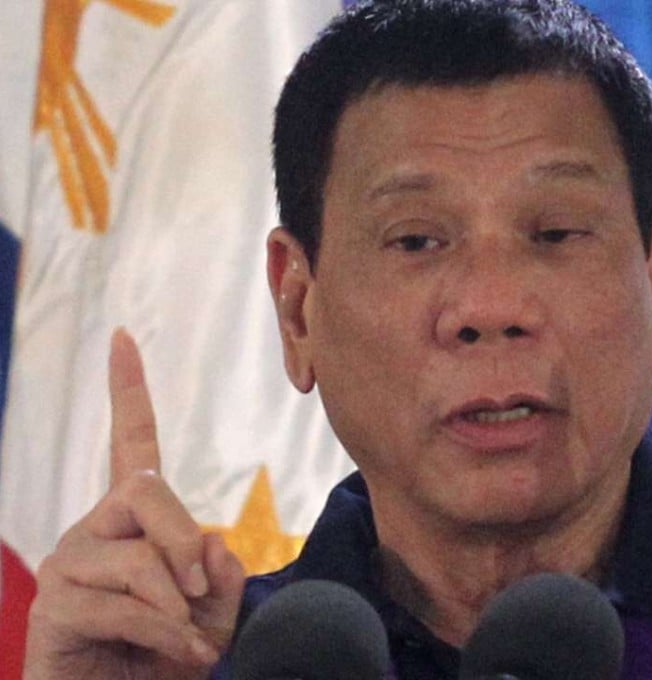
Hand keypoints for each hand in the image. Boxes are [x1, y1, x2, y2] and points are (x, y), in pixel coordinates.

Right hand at [24, 329, 245, 679]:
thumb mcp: (214, 615)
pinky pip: (128, 604)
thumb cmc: (166, 662)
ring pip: (141, 558)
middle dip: (187, 542)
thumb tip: (212, 545)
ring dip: (182, 608)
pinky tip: (181, 655)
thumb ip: (221, 575)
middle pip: (149, 492)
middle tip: (203, 594)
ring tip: (190, 642)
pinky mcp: (55, 605)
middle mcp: (93, 529)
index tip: (122, 337)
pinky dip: (169, 634)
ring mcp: (69, 564)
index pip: (131, 443)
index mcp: (133, 521)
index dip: (128, 391)